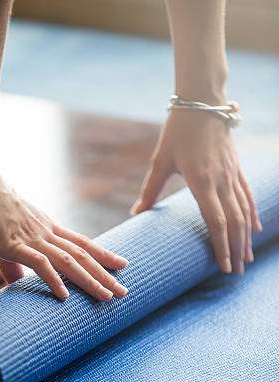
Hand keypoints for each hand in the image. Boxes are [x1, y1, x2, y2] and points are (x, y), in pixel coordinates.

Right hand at [0, 171, 127, 300]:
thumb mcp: (4, 238)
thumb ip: (12, 263)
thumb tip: (16, 283)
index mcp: (47, 228)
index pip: (82, 243)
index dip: (104, 255)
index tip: (122, 265)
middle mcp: (46, 233)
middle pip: (83, 255)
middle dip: (105, 275)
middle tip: (124, 292)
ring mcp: (32, 238)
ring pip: (69, 261)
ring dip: (90, 280)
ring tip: (107, 297)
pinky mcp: (13, 243)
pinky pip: (39, 263)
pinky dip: (53, 280)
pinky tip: (65, 296)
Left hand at [131, 110, 261, 274]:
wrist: (203, 99)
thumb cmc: (177, 130)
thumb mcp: (160, 161)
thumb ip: (150, 190)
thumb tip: (135, 214)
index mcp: (201, 181)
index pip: (216, 221)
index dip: (221, 246)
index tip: (222, 266)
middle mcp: (221, 180)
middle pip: (234, 222)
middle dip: (236, 249)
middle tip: (236, 272)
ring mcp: (232, 174)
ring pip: (244, 211)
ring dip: (246, 237)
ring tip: (247, 259)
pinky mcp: (236, 167)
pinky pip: (248, 195)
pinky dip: (253, 214)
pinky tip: (256, 229)